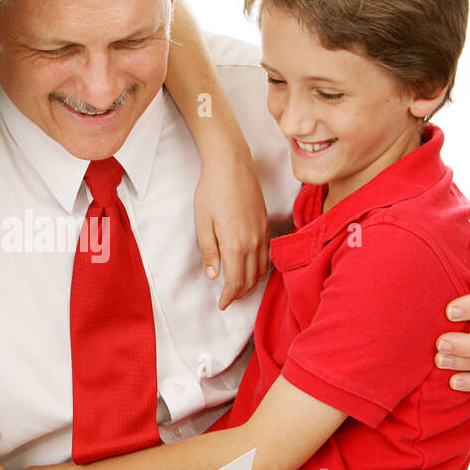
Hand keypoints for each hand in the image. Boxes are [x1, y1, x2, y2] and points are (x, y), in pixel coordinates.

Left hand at [194, 145, 268, 309]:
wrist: (232, 164)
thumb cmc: (212, 191)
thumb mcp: (202, 223)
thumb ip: (209, 251)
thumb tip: (214, 275)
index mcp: (235, 245)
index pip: (235, 282)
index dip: (229, 297)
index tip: (222, 304)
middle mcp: (253, 242)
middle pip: (250, 279)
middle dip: (239, 294)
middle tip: (228, 300)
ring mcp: (262, 233)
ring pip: (261, 269)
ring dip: (251, 283)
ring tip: (238, 288)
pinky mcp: (266, 224)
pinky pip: (267, 254)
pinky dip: (260, 268)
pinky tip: (250, 267)